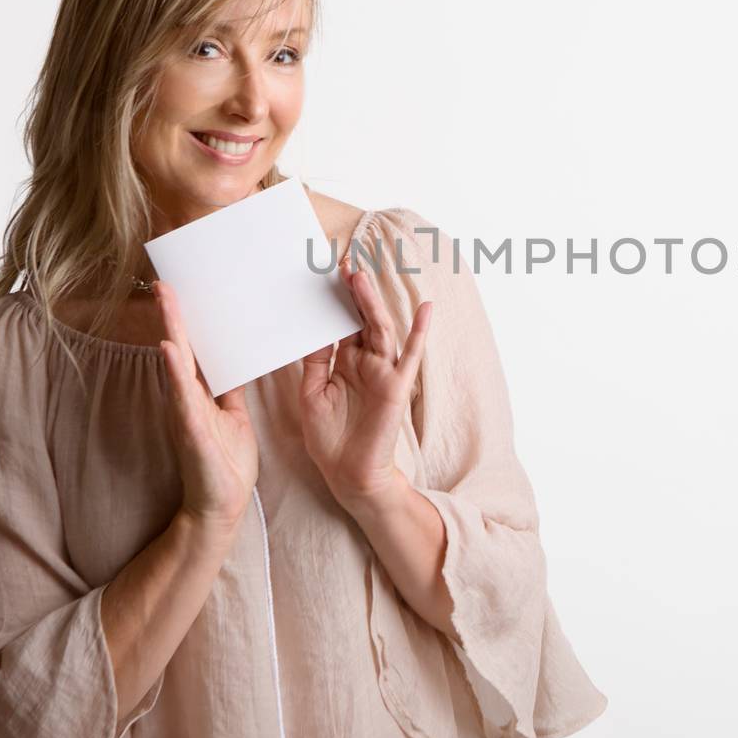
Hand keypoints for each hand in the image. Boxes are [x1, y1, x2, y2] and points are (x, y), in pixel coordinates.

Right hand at [154, 280, 259, 533]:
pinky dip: (175, 371)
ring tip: (166, 300)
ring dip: (172, 330)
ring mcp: (186, 411)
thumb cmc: (226, 463)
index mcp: (202, 394)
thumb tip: (238, 363)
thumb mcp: (234, 417)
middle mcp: (189, 398)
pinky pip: (182, 395)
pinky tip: (170, 348)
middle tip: (165, 282)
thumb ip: (230, 391)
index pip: (196, 350)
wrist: (221, 505)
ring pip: (177, 363)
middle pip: (182, 348)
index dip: (189, 321)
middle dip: (174, 315)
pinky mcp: (190, 428)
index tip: (183, 291)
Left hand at [300, 255, 432, 506]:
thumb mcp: (312, 393)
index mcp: (344, 361)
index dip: (335, 299)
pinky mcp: (396, 386)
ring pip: (380, 329)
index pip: (341, 322)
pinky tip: (426, 309)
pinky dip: (420, 332)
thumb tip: (313, 329)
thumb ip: (315, 361)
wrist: (347, 475)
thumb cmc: (329, 438)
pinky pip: (411, 356)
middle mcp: (365, 361)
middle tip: (342, 262)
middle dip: (353, 290)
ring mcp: (383, 372)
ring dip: (372, 302)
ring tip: (360, 276)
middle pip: (361, 318)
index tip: (324, 271)